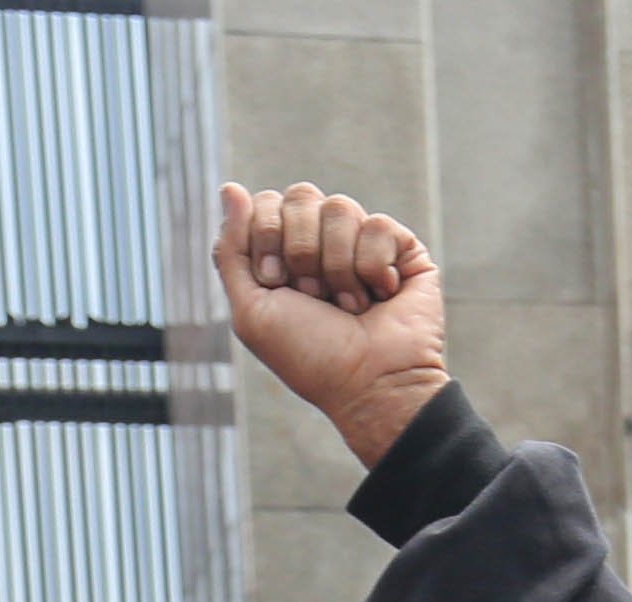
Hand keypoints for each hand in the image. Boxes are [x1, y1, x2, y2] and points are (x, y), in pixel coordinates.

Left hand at [218, 180, 446, 469]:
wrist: (369, 383)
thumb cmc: (309, 357)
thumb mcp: (251, 310)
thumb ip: (231, 249)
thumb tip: (230, 187)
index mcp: (284, 253)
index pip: (267, 202)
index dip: (267, 235)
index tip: (274, 281)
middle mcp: (322, 242)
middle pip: (300, 195)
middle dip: (301, 249)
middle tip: (312, 295)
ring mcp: (362, 242)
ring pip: (340, 206)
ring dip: (338, 266)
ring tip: (350, 306)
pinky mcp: (402, 248)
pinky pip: (378, 224)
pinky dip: (373, 267)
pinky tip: (380, 296)